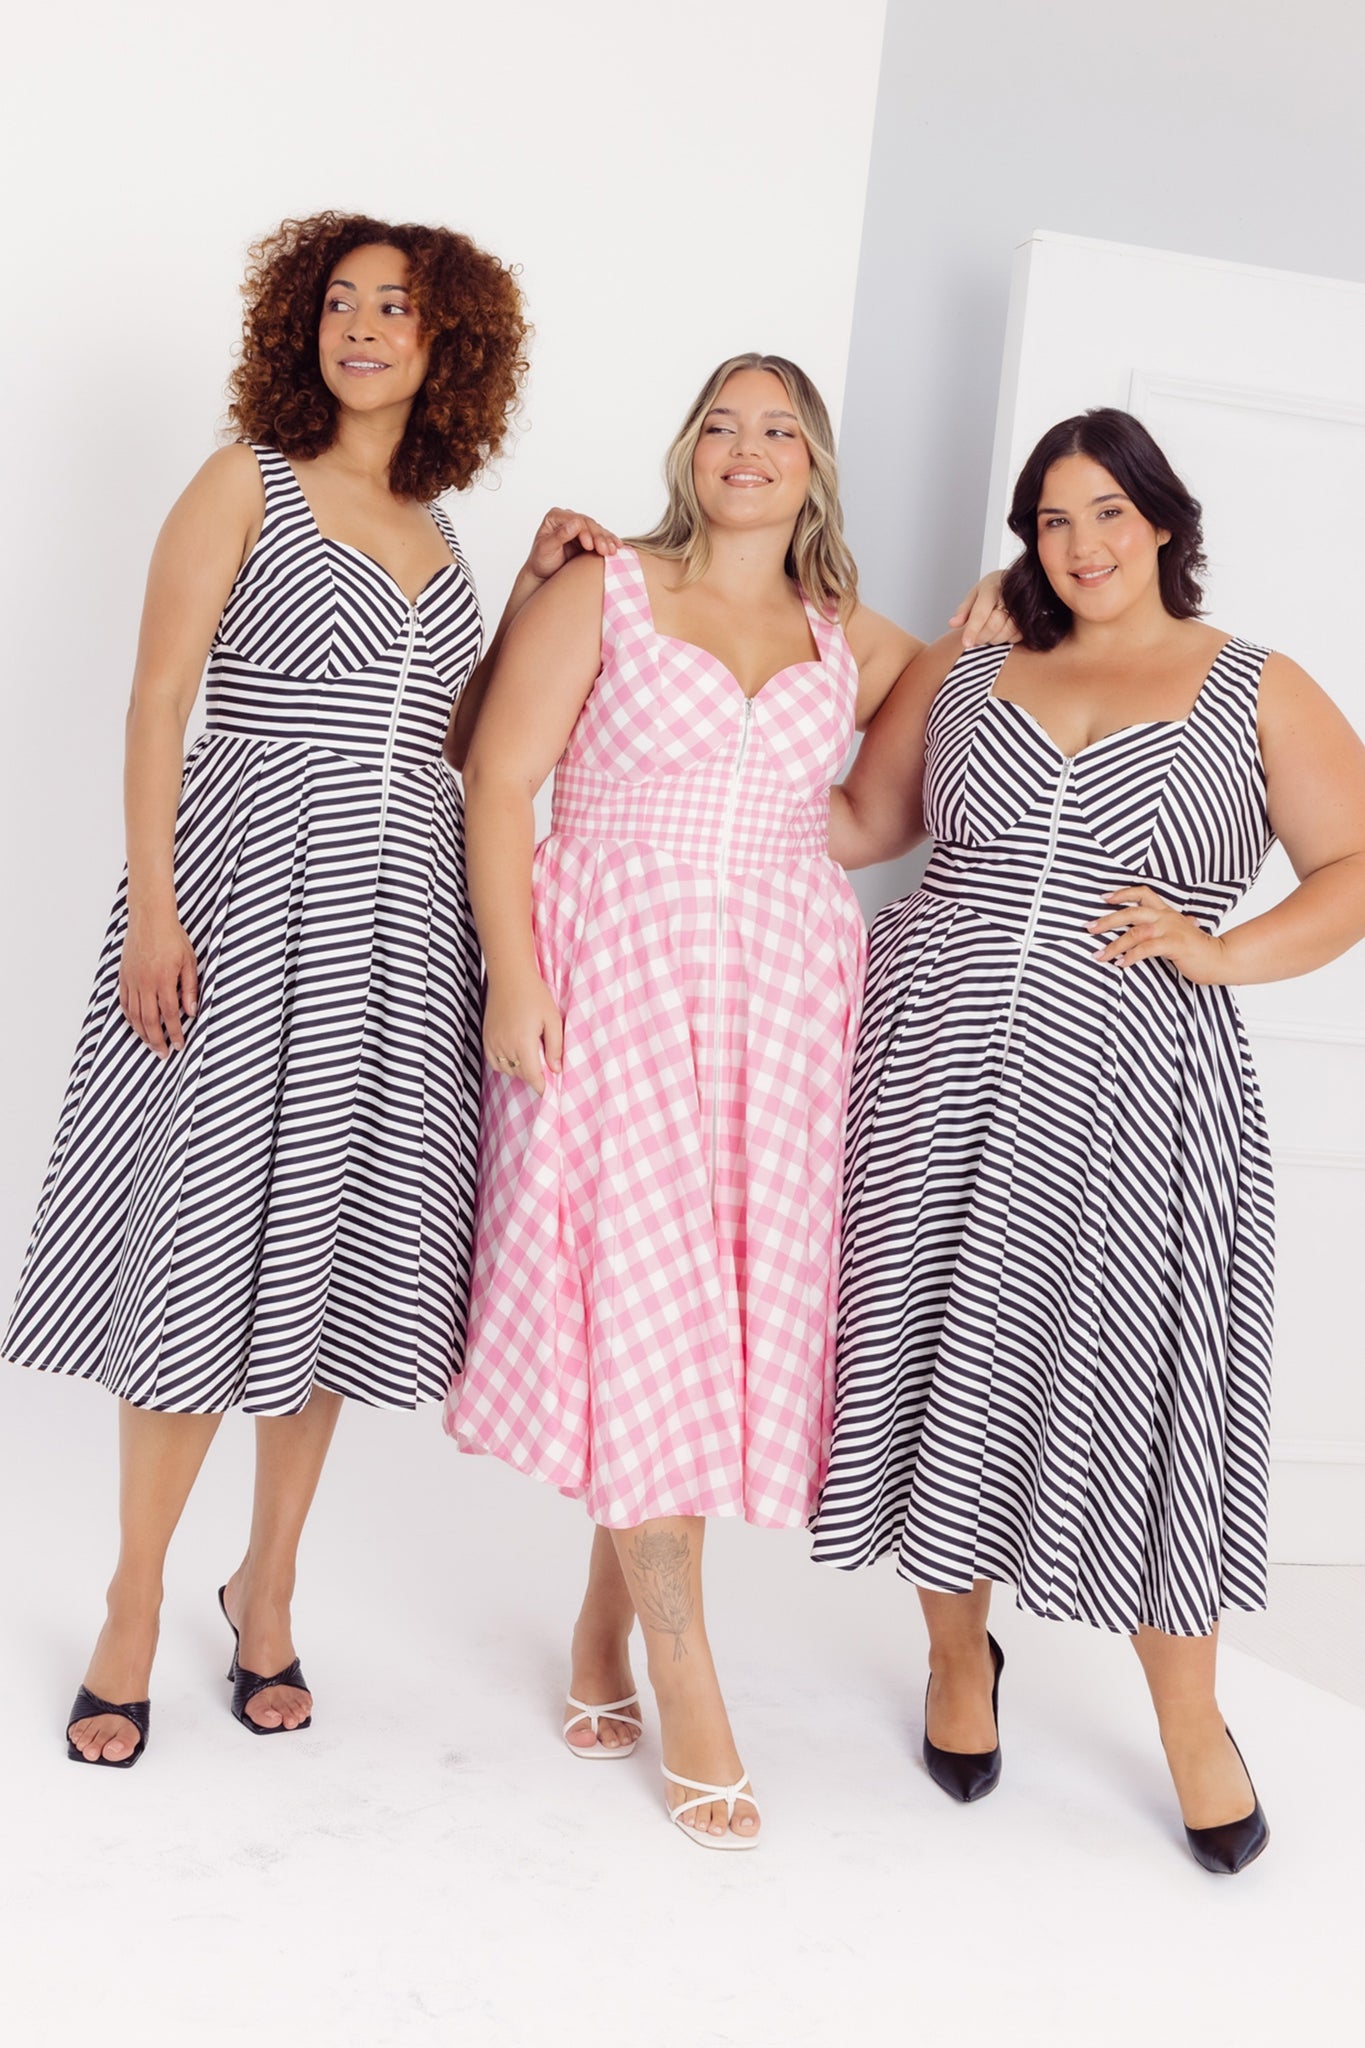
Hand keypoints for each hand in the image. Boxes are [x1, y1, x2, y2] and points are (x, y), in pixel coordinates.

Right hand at [119, 904, 197, 1055]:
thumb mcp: (189, 962)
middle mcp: (145, 983)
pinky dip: (130, 1018)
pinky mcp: (124, 977)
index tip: (180, 1046)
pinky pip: (125, 1003)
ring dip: (143, 1033)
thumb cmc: (172, 937)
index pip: (169, 1015)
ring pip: (135, 1015)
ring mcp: (132, 981)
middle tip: (164, 1054)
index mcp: (164, 980)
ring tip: (151, 1045)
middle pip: (150, 1021)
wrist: (149, 918)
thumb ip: (190, 988)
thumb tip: (191, 1012)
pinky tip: (136, 1026)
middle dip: (157, 1041)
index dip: (175, 1033)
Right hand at [483, 973, 562, 1095]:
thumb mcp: (552, 1019)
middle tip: (545, 1067)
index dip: (542, 1087)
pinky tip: (516, 1055)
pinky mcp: (486, 1038)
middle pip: (520, 1074)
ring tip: (532, 1057)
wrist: (509, 977)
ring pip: (507, 1069)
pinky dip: (506, 1064)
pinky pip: (495, 1062)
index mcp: (523, 1042)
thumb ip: (555, 1046)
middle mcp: (504, 1045)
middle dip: (534, 1075)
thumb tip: (556, 1070)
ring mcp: (492, 1042)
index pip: (532, 1076)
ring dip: (520, 1070)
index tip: (549, 1090)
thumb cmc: (534, 995)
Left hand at [526, 508, 619, 582]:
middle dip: (598, 537)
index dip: (585, 531)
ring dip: (606, 540)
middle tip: (604, 550)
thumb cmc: (541, 562)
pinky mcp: (588, 538)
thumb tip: (575, 523)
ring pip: (597, 530)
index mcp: (555, 517)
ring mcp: (579, 528)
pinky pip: (601, 537)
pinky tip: (617, 546)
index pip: (575, 520)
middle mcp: (568, 520)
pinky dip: (609, 542)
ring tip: (612, 551)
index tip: (589, 545)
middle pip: (588, 524)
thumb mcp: (546, 549)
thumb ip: (559, 536)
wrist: (544, 576)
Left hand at [949, 570, 1018, 649]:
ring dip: (994, 639)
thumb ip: (964, 609)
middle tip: (975, 640)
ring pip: (1007, 631)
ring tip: (986, 635)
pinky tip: (1000, 633)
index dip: (972, 630)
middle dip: (982, 636)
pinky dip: (1006, 639)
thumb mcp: (976, 593)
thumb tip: (953, 624)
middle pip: (994, 624)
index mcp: (992, 588)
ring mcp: (1022, 606)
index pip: (981, 612)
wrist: (1019, 581)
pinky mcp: (1029, 617)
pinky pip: (1017, 635)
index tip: (966, 643)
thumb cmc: (994, 588)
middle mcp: (1009, 595)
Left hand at [1087, 885, 1227, 982]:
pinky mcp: (1174, 944)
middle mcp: (1166, 917)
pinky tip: (1121, 964)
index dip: (1122, 893)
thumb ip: (1162, 927)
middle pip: (1132, 911)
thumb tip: (1143, 930)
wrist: (1218, 959)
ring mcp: (1170, 930)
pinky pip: (1146, 948)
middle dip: (1107, 920)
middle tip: (1089, 928)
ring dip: (1114, 944)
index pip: (1142, 893)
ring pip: (1136, 931)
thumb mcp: (1176, 932)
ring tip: (1099, 955)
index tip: (1103, 898)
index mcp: (1166, 912)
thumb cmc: (1195, 949)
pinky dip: (1131, 956)